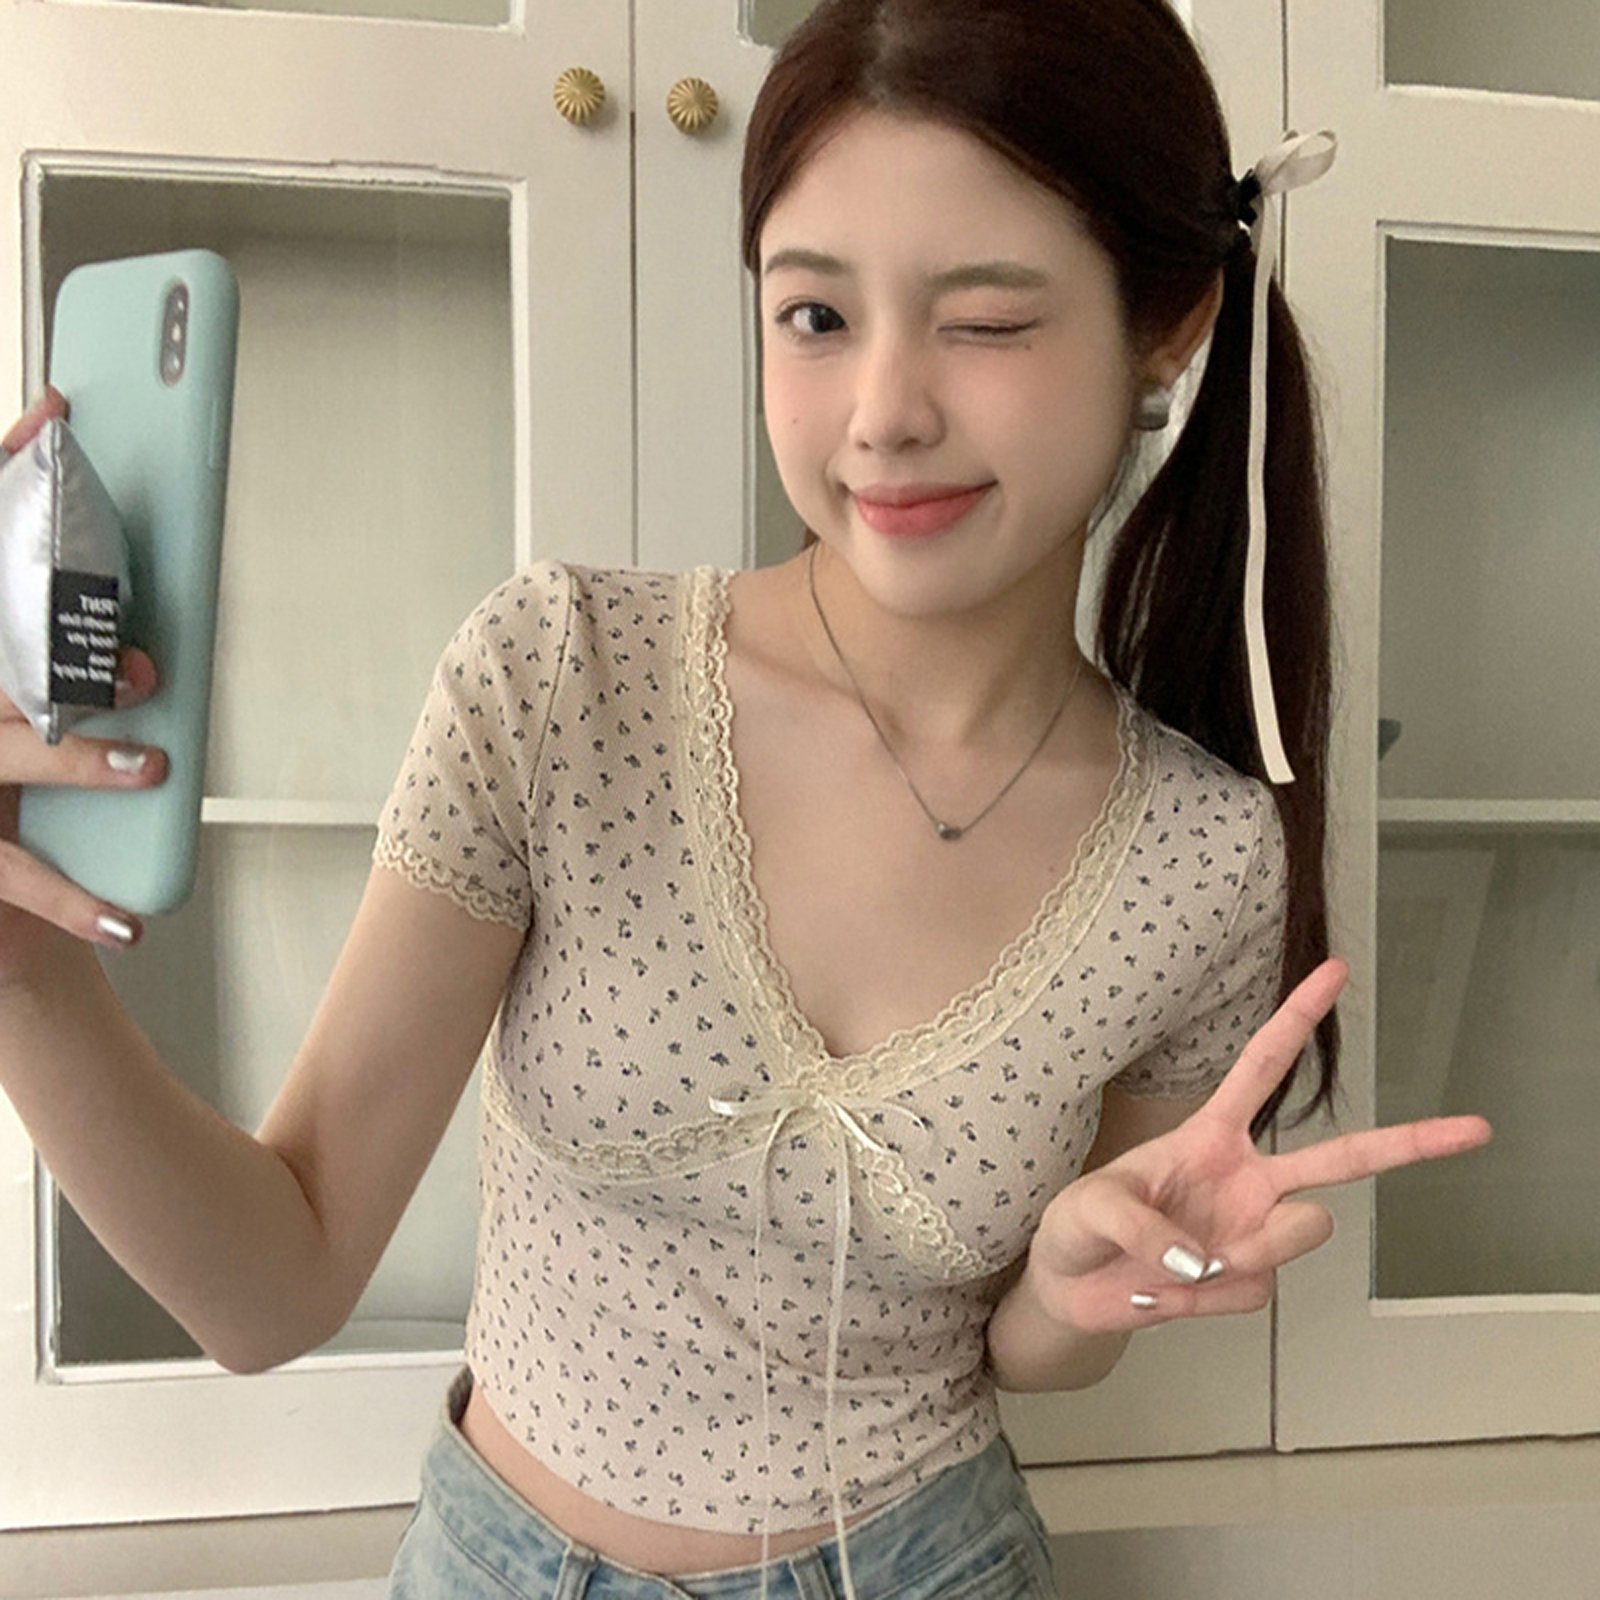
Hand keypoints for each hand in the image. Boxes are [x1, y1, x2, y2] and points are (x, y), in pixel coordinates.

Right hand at [0, 390, 166, 958]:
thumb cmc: (13, 764)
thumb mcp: (29, 678)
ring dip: (82, 763)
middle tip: (141, 665)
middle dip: (65, 655)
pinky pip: (17, 881)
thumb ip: (54, 595)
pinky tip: (129, 920)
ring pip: (4, 761)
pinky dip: (76, 904)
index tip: (53, 418)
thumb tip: (92, 461)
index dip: (2, 473)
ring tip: (151, 765)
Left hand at [1023, 959, 1492, 1332]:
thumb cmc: (1079, 1227)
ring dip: (1241, 1253)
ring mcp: (1254, 1232)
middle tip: (1474, 1128)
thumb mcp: (1088, 1206)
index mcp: (1211, 1135)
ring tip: (1177, 1264)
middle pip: (1342, 1159)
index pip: (1262, 1067)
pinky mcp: (1247, 1280)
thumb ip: (1142, 1225)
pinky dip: (1202, 1298)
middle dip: (1411, 1143)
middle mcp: (1248, 1179)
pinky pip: (1249, 1291)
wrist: (1073, 1289)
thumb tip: (1202, 1258)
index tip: (1337, 971)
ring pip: (1298, 1235)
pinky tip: (1170, 1290)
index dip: (1296, 1019)